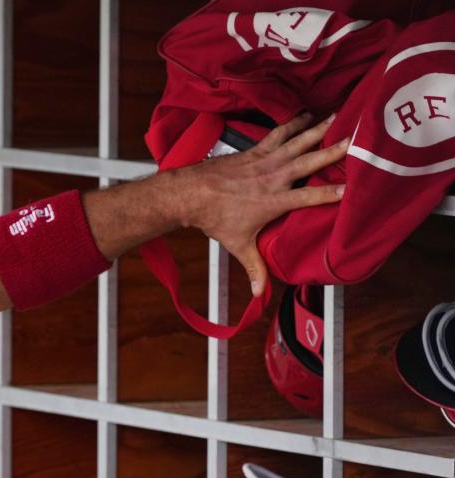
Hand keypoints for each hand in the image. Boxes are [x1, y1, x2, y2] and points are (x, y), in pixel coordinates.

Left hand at [167, 113, 347, 296]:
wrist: (190, 194)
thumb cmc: (215, 219)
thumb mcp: (237, 245)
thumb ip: (254, 268)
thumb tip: (260, 295)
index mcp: (273, 201)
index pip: (308, 198)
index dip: (328, 194)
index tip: (349, 190)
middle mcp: (273, 177)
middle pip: (308, 162)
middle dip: (332, 151)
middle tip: (355, 139)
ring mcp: (264, 160)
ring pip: (296, 141)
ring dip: (318, 129)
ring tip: (340, 115)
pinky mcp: (255, 150)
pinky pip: (278, 133)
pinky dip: (293, 123)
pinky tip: (307, 113)